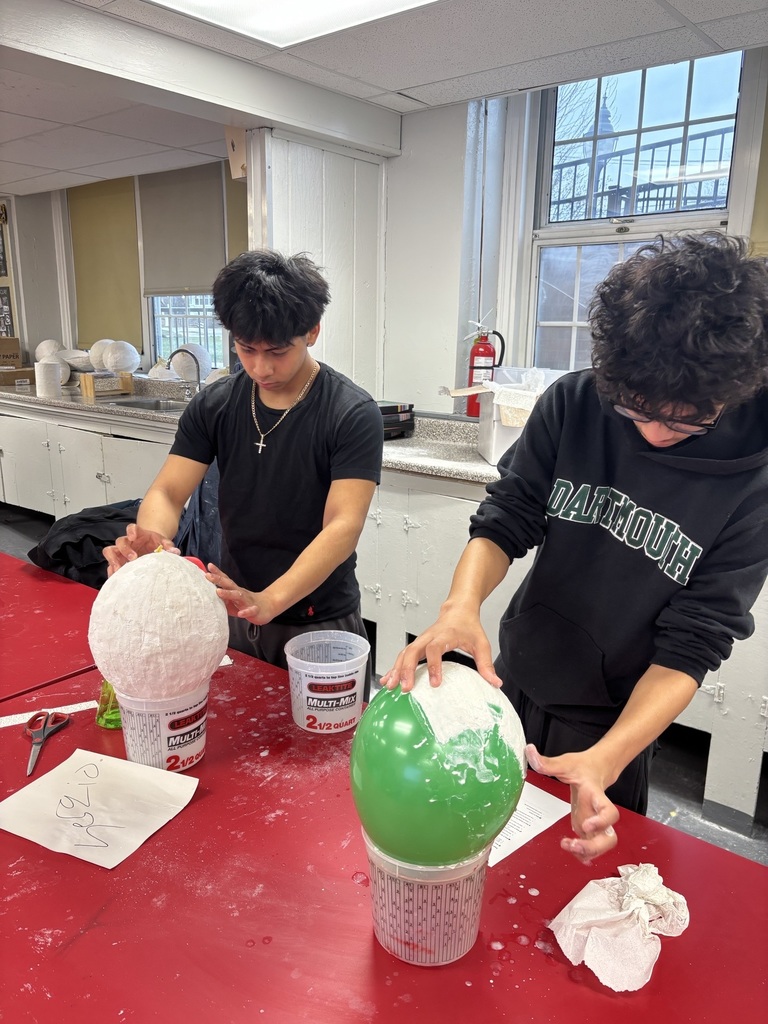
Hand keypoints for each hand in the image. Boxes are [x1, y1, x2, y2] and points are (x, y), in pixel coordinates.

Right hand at [102, 523, 179, 576]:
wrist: (152, 548)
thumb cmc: (156, 544)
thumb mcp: (163, 542)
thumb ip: (168, 546)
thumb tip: (175, 552)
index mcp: (138, 533)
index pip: (131, 527)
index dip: (131, 531)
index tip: (133, 537)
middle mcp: (127, 541)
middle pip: (120, 541)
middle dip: (125, 550)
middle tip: (132, 558)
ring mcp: (120, 551)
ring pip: (109, 551)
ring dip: (113, 560)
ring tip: (119, 570)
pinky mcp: (117, 561)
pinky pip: (110, 565)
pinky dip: (112, 571)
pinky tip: (115, 578)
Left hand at [205, 563, 278, 625]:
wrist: (267, 606)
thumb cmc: (246, 604)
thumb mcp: (232, 601)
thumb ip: (222, 598)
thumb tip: (208, 596)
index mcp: (235, 590)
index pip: (225, 580)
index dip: (217, 573)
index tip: (209, 566)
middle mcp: (241, 593)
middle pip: (229, 585)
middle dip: (219, 580)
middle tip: (208, 575)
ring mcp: (248, 601)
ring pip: (238, 596)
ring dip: (228, 593)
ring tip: (218, 592)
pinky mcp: (255, 610)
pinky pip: (250, 611)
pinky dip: (246, 612)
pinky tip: (241, 614)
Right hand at [380, 604, 501, 692]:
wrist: (458, 610)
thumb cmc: (469, 626)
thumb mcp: (481, 644)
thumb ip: (486, 664)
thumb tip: (495, 683)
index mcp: (444, 635)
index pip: (435, 649)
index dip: (434, 666)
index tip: (435, 683)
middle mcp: (429, 637)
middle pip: (412, 650)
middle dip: (406, 669)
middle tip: (405, 687)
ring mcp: (421, 640)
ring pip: (404, 653)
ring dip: (396, 669)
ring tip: (390, 686)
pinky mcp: (417, 645)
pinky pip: (402, 656)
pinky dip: (394, 668)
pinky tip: (388, 680)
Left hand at [525, 743, 619, 864]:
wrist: (596, 768)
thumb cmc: (583, 767)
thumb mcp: (565, 763)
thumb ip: (547, 762)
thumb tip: (530, 752)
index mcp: (597, 796)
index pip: (609, 812)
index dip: (601, 822)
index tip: (586, 825)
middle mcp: (599, 813)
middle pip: (609, 838)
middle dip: (593, 847)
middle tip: (573, 844)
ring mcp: (596, 823)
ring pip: (602, 846)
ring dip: (587, 852)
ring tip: (567, 846)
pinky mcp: (589, 829)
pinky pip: (591, 848)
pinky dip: (583, 854)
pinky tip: (571, 851)